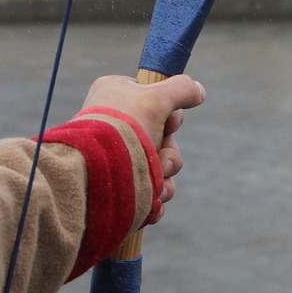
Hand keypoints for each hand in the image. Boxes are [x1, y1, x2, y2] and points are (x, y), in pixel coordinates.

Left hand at [80, 75, 205, 215]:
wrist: (93, 175)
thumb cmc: (122, 129)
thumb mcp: (156, 98)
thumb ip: (181, 89)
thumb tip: (198, 90)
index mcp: (116, 96)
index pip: (156, 100)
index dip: (170, 115)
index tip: (169, 123)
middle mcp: (115, 124)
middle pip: (163, 137)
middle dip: (169, 154)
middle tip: (161, 160)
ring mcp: (116, 156)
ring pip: (159, 166)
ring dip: (164, 177)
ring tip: (155, 187)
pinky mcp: (118, 185)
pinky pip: (149, 190)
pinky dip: (156, 198)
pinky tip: (152, 204)